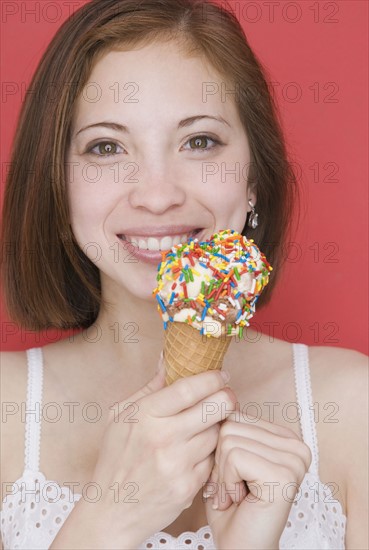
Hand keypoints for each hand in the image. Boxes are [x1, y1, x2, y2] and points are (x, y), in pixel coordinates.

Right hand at [86, 359, 235, 546]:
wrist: (111, 512)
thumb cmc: (115, 458)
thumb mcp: (120, 416)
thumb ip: (149, 388)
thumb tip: (167, 357)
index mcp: (144, 415)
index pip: (189, 388)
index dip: (212, 378)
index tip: (221, 374)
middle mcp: (162, 438)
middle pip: (214, 408)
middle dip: (227, 397)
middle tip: (228, 395)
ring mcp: (177, 464)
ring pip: (217, 434)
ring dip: (219, 426)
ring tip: (212, 422)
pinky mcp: (188, 487)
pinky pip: (213, 460)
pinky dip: (211, 453)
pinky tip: (201, 450)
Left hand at [203, 413, 311, 549]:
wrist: (241, 548)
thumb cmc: (232, 508)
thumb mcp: (227, 457)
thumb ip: (228, 428)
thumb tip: (216, 398)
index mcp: (285, 438)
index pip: (236, 413)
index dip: (222, 445)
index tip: (232, 474)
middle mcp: (297, 446)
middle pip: (231, 424)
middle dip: (220, 460)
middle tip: (232, 488)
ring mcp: (294, 460)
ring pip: (230, 438)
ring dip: (222, 473)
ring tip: (235, 494)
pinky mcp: (285, 474)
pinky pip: (235, 456)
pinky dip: (227, 481)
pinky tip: (239, 499)